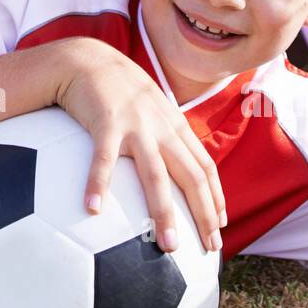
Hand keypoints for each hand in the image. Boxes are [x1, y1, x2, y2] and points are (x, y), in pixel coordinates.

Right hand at [56, 38, 225, 255]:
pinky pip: (103, 159)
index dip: (216, 197)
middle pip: (191, 176)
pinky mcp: (106, 122)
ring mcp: (135, 125)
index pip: (205, 166)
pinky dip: (99, 184)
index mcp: (173, 125)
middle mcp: (161, 127)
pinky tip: (93, 210)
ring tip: (168, 245)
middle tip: (209, 249)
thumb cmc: (115, 87)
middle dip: (203, 214)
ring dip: (163, 212)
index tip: (220, 227)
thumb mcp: (149, 106)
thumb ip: (161, 133)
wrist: (86, 58)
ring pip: (155, 175)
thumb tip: (169, 169)